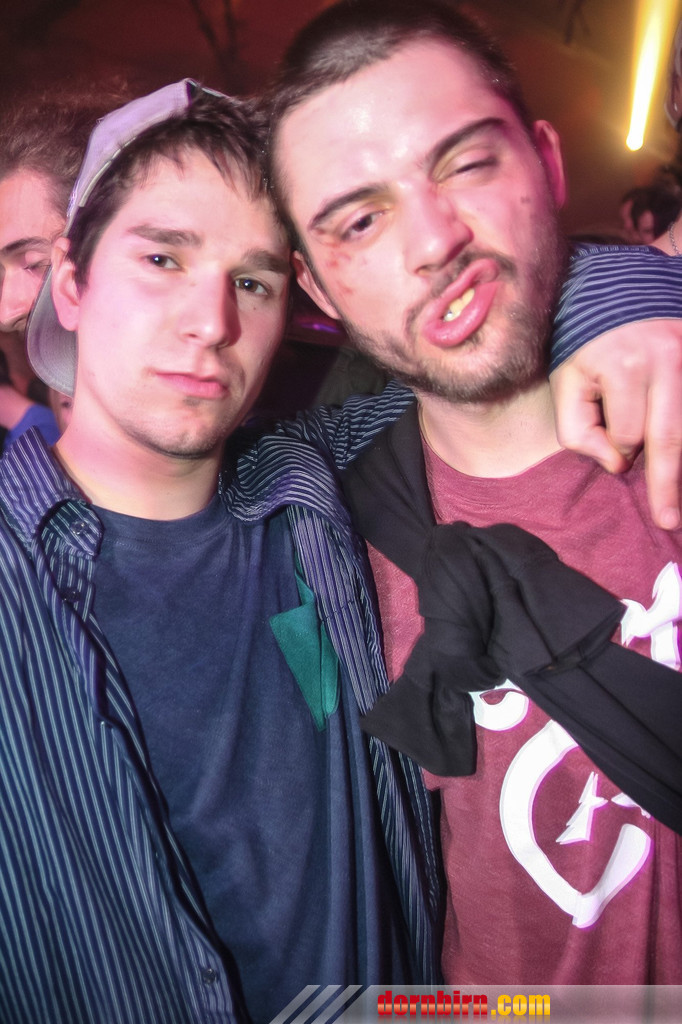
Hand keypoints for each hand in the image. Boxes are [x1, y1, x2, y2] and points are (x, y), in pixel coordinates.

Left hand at [550, 320, 681, 529]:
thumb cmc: (588, 343)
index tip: (618, 448)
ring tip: (675, 498)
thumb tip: (618, 463)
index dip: (620, 449)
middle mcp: (668, 360)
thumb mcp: (566, 381)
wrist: (622, 290)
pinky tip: (679, 458)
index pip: (628, 434)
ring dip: (680, 459)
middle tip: (668, 521)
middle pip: (671, 437)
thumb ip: (579, 429)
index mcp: (625, 368)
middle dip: (669, 485)